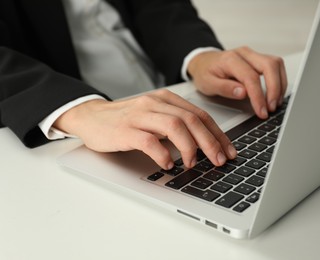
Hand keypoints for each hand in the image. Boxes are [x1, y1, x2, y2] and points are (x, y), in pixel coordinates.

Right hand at [53, 89, 236, 169]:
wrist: (92, 117)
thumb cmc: (126, 120)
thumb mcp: (154, 116)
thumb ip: (176, 124)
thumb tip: (204, 144)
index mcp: (166, 99)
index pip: (199, 114)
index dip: (217, 134)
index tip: (228, 150)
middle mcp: (155, 103)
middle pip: (191, 120)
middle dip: (210, 142)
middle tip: (219, 160)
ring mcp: (140, 116)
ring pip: (175, 126)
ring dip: (189, 148)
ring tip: (193, 164)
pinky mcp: (126, 130)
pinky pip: (149, 141)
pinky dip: (163, 154)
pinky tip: (168, 164)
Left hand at [187, 46, 286, 118]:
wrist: (203, 62)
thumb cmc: (205, 73)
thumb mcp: (207, 84)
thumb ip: (225, 88)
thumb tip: (243, 93)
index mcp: (231, 59)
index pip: (251, 77)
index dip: (258, 96)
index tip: (262, 111)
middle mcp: (244, 53)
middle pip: (269, 65)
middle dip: (274, 89)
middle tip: (272, 108)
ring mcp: (253, 54)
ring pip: (276, 64)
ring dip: (279, 84)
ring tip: (275, 103)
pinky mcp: (258, 59)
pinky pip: (275, 66)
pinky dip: (279, 81)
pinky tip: (275, 95)